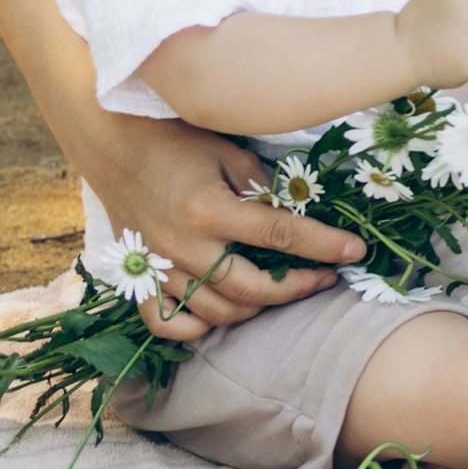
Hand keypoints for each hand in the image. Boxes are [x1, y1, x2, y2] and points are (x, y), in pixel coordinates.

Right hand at [75, 118, 358, 342]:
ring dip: (257, 309)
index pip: (280, 236)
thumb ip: (262, 189)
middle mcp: (183, 246)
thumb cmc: (176, 140)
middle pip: (252, 290)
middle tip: (324, 278)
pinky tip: (222, 313)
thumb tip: (297, 217)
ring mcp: (158, 268)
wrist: (113, 141)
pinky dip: (197, 328)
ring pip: (217, 313)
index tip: (355, 252)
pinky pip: (168, 323)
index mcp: (209, 209)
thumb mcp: (229, 152)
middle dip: (297, 288)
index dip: (324, 246)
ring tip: (280, 290)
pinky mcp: (139, 277)